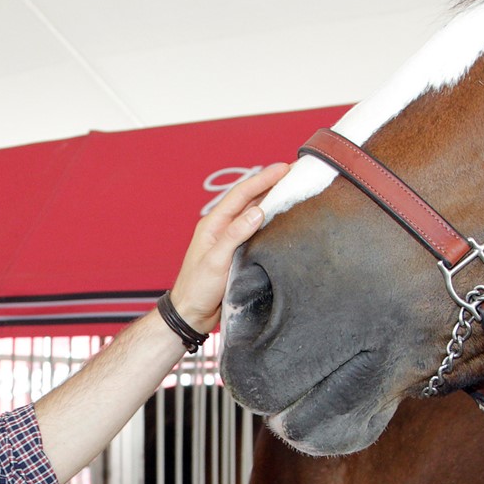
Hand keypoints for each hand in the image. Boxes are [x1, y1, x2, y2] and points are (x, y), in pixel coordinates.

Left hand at [168, 163, 289, 333]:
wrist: (191, 314)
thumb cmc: (198, 288)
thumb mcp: (216, 261)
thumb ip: (235, 235)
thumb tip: (257, 211)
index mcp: (214, 224)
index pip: (242, 195)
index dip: (263, 179)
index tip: (283, 168)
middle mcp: (222, 228)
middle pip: (249, 199)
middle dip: (269, 184)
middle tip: (292, 172)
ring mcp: (231, 240)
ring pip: (254, 213)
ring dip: (271, 199)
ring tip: (291, 189)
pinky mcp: (238, 253)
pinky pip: (257, 230)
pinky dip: (270, 220)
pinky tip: (282, 219)